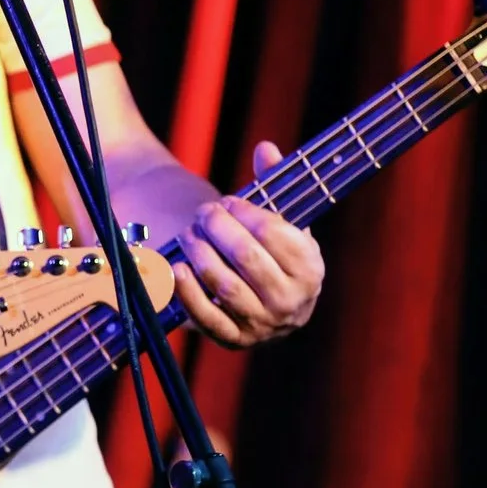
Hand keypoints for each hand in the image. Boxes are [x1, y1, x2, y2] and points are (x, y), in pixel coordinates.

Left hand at [171, 141, 324, 348]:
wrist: (268, 300)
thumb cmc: (273, 251)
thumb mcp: (282, 220)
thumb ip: (274, 183)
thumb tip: (265, 148)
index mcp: (311, 268)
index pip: (273, 233)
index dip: (244, 213)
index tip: (228, 202)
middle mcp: (292, 302)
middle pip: (246, 256)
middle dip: (218, 228)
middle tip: (203, 213)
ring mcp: (263, 325)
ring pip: (225, 285)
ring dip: (200, 254)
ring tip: (188, 234)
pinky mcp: (234, 340)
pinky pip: (207, 317)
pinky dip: (187, 292)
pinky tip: (175, 268)